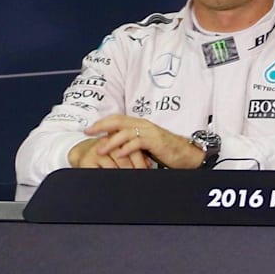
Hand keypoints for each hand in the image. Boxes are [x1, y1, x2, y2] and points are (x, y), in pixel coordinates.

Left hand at [68, 115, 203, 169]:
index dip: (101, 123)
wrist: (186, 154)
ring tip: (100, 149)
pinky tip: (119, 154)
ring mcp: (149, 132)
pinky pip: (138, 142)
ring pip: (125, 132)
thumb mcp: (145, 146)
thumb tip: (114, 149)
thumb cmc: (165, 151)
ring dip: (111, 141)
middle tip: (88, 132)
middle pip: (117, 121)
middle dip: (100, 126)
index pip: (117, 119)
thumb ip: (131, 143)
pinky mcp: (155, 141)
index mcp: (139, 124)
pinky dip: (127, 147)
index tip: (88, 129)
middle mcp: (143, 124)